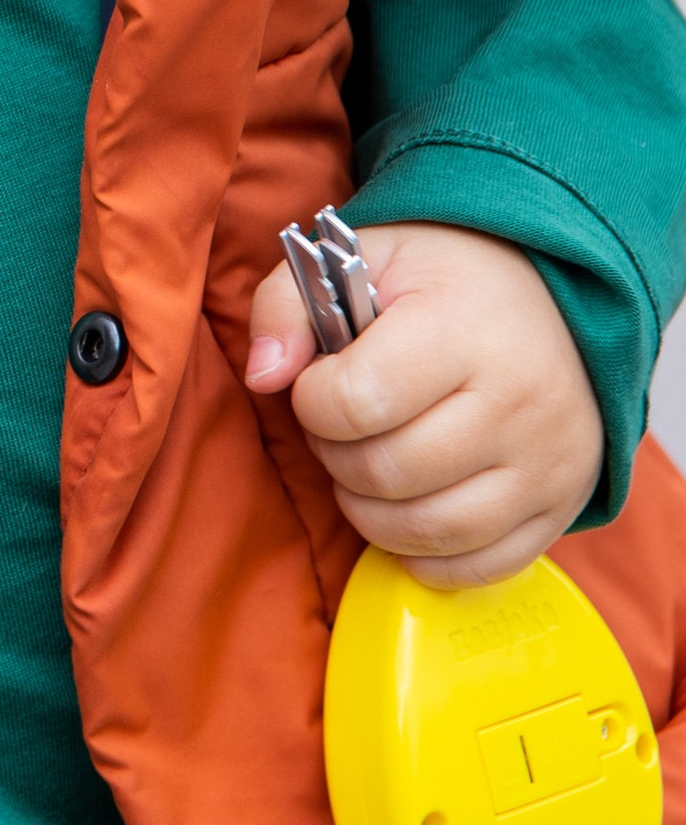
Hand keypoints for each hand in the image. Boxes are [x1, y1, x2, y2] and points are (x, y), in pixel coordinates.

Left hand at [244, 222, 606, 591]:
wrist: (555, 297)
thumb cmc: (443, 281)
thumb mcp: (360, 258)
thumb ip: (287, 305)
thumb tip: (263, 376)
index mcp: (463, 330)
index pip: (355, 402)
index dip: (313, 401)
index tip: (323, 382)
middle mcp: (518, 402)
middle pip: (385, 473)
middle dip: (336, 457)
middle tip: (343, 427)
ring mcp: (547, 463)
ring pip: (427, 530)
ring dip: (371, 512)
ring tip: (369, 466)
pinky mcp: (562, 506)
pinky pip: (478, 567)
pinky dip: (426, 554)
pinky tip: (409, 510)